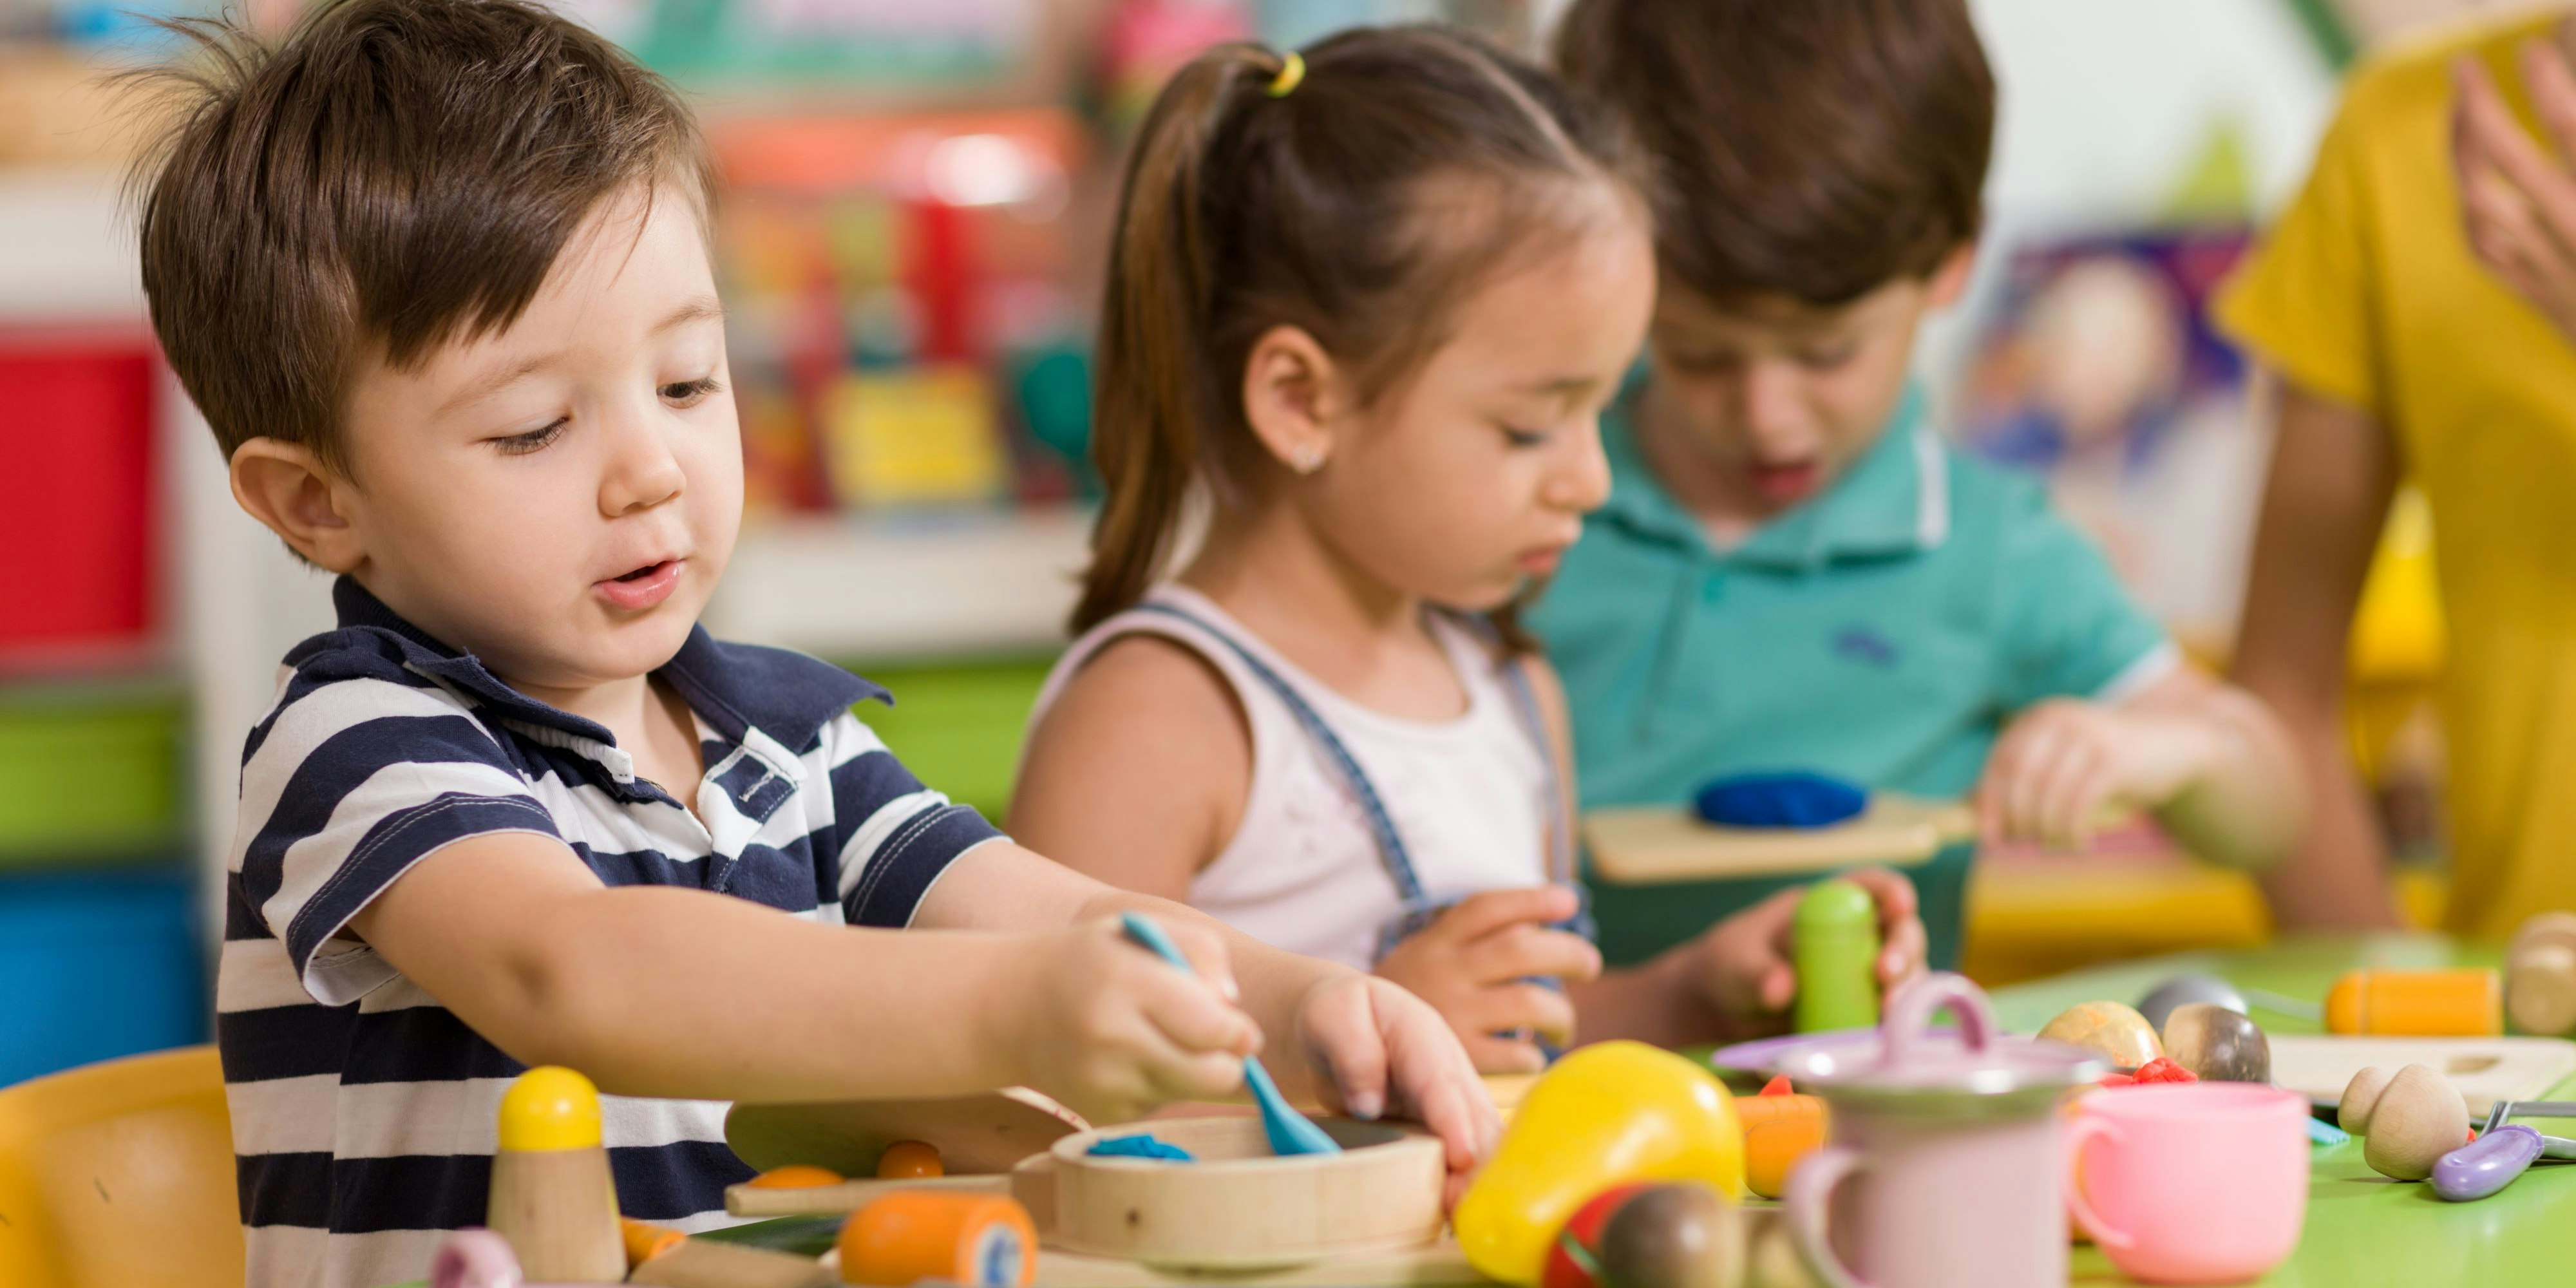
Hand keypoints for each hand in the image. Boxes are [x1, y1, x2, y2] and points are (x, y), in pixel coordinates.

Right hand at [997, 917, 1260, 1126]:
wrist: (1009, 1010)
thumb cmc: (1092, 961)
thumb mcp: (1142, 929)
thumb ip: (1203, 952)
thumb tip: (1233, 1007)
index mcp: (1127, 982)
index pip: (1213, 1028)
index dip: (1238, 1031)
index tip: (1238, 1025)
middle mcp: (1113, 1038)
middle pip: (1215, 1077)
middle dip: (1230, 1062)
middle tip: (1216, 1042)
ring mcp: (1105, 1083)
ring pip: (1192, 1093)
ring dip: (1194, 1072)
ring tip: (1159, 1040)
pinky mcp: (1102, 1114)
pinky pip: (1162, 1104)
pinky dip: (1161, 1085)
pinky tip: (1130, 1060)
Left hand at [1295, 972, 1501, 1207]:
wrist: (1346, 1024)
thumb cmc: (1339, 1017)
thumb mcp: (1333, 1017)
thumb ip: (1352, 1051)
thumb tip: (1368, 1103)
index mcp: (1422, 1034)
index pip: (1440, 1081)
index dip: (1454, 1119)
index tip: (1462, 1156)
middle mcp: (1449, 1069)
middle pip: (1474, 1117)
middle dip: (1477, 1162)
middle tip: (1464, 1206)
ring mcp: (1454, 1098)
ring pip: (1479, 1140)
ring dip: (1477, 1179)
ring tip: (1462, 1219)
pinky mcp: (1448, 1125)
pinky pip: (1467, 1153)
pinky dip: (1467, 1182)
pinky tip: (1458, 1214)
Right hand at [1370, 886, 1603, 1073]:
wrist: (1350, 1044)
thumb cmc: (1411, 996)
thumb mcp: (1429, 953)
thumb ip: (1477, 938)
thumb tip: (1542, 925)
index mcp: (1438, 942)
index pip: (1489, 908)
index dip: (1533, 900)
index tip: (1570, 902)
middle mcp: (1446, 972)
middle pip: (1522, 950)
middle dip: (1569, 954)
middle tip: (1589, 966)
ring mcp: (1453, 1015)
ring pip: (1530, 1002)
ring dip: (1561, 1014)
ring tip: (1562, 1025)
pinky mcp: (1458, 1059)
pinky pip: (1516, 1054)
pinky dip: (1535, 1055)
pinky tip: (1532, 1057)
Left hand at [1685, 867, 1924, 1038]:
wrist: (1724, 1013)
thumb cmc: (1731, 967)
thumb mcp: (1733, 962)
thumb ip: (1754, 971)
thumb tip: (1781, 988)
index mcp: (1829, 906)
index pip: (1871, 887)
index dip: (1892, 891)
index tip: (1901, 905)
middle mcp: (1859, 939)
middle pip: (1901, 935)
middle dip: (1903, 951)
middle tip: (1886, 975)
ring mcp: (1866, 980)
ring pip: (1906, 979)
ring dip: (1906, 994)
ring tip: (1887, 1015)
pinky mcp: (1865, 1017)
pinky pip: (1892, 1020)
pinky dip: (1894, 1029)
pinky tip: (1883, 1042)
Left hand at [1977, 698, 2218, 849]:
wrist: (2175, 745)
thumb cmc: (2108, 762)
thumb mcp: (2063, 764)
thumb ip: (2024, 781)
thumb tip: (1970, 812)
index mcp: (2039, 719)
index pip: (2001, 762)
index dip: (1989, 803)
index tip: (1989, 838)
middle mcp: (2059, 720)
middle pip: (2020, 778)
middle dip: (2017, 819)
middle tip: (2023, 844)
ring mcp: (2087, 736)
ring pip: (2048, 795)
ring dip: (2046, 830)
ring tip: (2055, 845)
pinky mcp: (2113, 759)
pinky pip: (2078, 804)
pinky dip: (2072, 831)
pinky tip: (2079, 843)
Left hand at [2452, 43, 2575, 338]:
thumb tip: (2572, 101)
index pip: (2572, 128)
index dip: (2550, 81)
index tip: (2537, 42)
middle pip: (2507, 161)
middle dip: (2477, 107)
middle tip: (2464, 64)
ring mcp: (2555, 270)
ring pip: (2481, 204)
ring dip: (2460, 154)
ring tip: (2459, 110)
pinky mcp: (2544, 299)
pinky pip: (2487, 249)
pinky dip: (2470, 208)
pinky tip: (2466, 179)